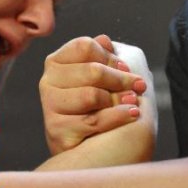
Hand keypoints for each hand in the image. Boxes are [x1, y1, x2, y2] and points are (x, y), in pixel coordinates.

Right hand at [40, 34, 148, 154]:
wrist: (96, 148)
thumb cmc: (102, 106)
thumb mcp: (106, 74)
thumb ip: (105, 55)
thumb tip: (104, 40)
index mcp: (57, 61)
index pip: (85, 46)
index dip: (111, 57)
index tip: (127, 68)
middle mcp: (48, 81)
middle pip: (92, 70)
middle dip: (121, 79)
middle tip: (139, 86)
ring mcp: (49, 105)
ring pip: (91, 95)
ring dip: (118, 99)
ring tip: (133, 102)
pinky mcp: (56, 129)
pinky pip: (93, 120)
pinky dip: (118, 117)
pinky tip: (132, 114)